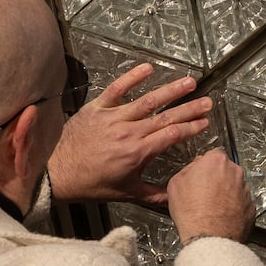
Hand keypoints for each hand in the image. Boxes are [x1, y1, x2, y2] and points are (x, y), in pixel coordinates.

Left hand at [47, 63, 212, 204]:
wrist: (57, 174)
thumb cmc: (89, 184)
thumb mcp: (125, 193)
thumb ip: (152, 194)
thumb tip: (173, 196)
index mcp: (137, 153)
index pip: (171, 136)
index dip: (190, 128)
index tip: (204, 122)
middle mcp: (128, 132)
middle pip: (165, 117)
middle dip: (189, 108)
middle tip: (207, 101)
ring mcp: (113, 118)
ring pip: (147, 101)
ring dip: (170, 90)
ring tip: (189, 82)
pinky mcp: (97, 108)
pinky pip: (116, 89)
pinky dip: (132, 77)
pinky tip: (148, 68)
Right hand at [168, 150, 253, 244]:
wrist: (209, 237)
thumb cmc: (192, 213)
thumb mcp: (175, 184)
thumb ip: (187, 171)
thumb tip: (191, 171)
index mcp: (216, 161)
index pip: (212, 155)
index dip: (204, 166)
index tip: (199, 175)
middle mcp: (234, 172)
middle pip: (225, 170)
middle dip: (216, 179)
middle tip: (203, 192)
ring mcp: (245, 190)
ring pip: (234, 187)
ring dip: (225, 193)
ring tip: (210, 207)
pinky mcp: (251, 207)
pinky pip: (241, 203)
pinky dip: (233, 207)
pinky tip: (220, 216)